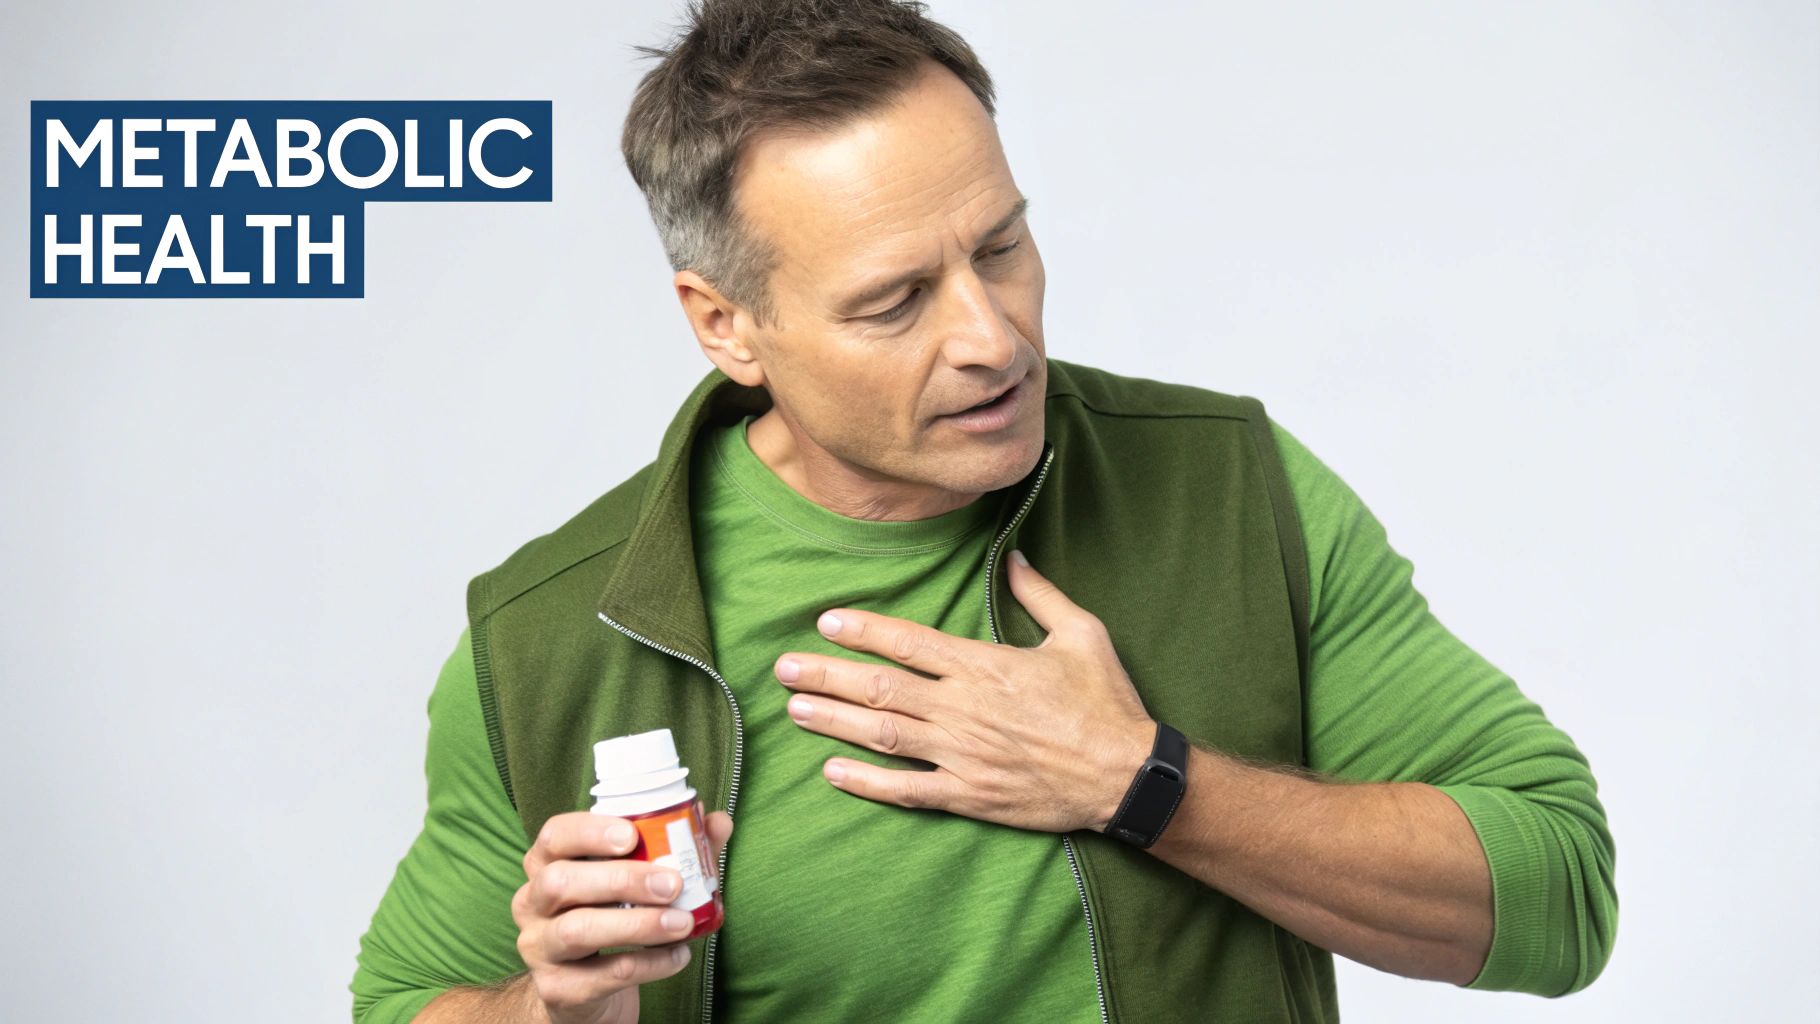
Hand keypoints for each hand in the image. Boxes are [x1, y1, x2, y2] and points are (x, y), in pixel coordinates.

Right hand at [511, 803, 732, 1023]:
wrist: (583, 992)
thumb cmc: (611, 919)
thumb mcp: (635, 881)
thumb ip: (676, 848)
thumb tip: (717, 821)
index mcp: (547, 864)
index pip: (555, 835)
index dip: (589, 831)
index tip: (632, 834)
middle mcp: (532, 902)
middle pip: (561, 882)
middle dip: (622, 879)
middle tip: (672, 884)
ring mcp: (539, 947)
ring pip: (577, 930)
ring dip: (637, 924)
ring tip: (682, 923)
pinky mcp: (557, 988)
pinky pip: (602, 974)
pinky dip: (648, 964)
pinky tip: (678, 955)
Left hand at [774, 549, 1155, 832]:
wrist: (1127, 774)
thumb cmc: (1106, 702)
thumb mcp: (1081, 633)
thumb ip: (1040, 594)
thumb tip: (1014, 556)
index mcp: (984, 666)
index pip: (909, 642)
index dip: (863, 630)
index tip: (827, 621)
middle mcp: (963, 708)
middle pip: (879, 688)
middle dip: (826, 676)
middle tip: (785, 668)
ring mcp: (962, 754)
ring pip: (882, 735)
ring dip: (833, 721)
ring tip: (794, 710)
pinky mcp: (968, 795)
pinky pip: (907, 789)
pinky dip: (867, 781)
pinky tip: (833, 772)